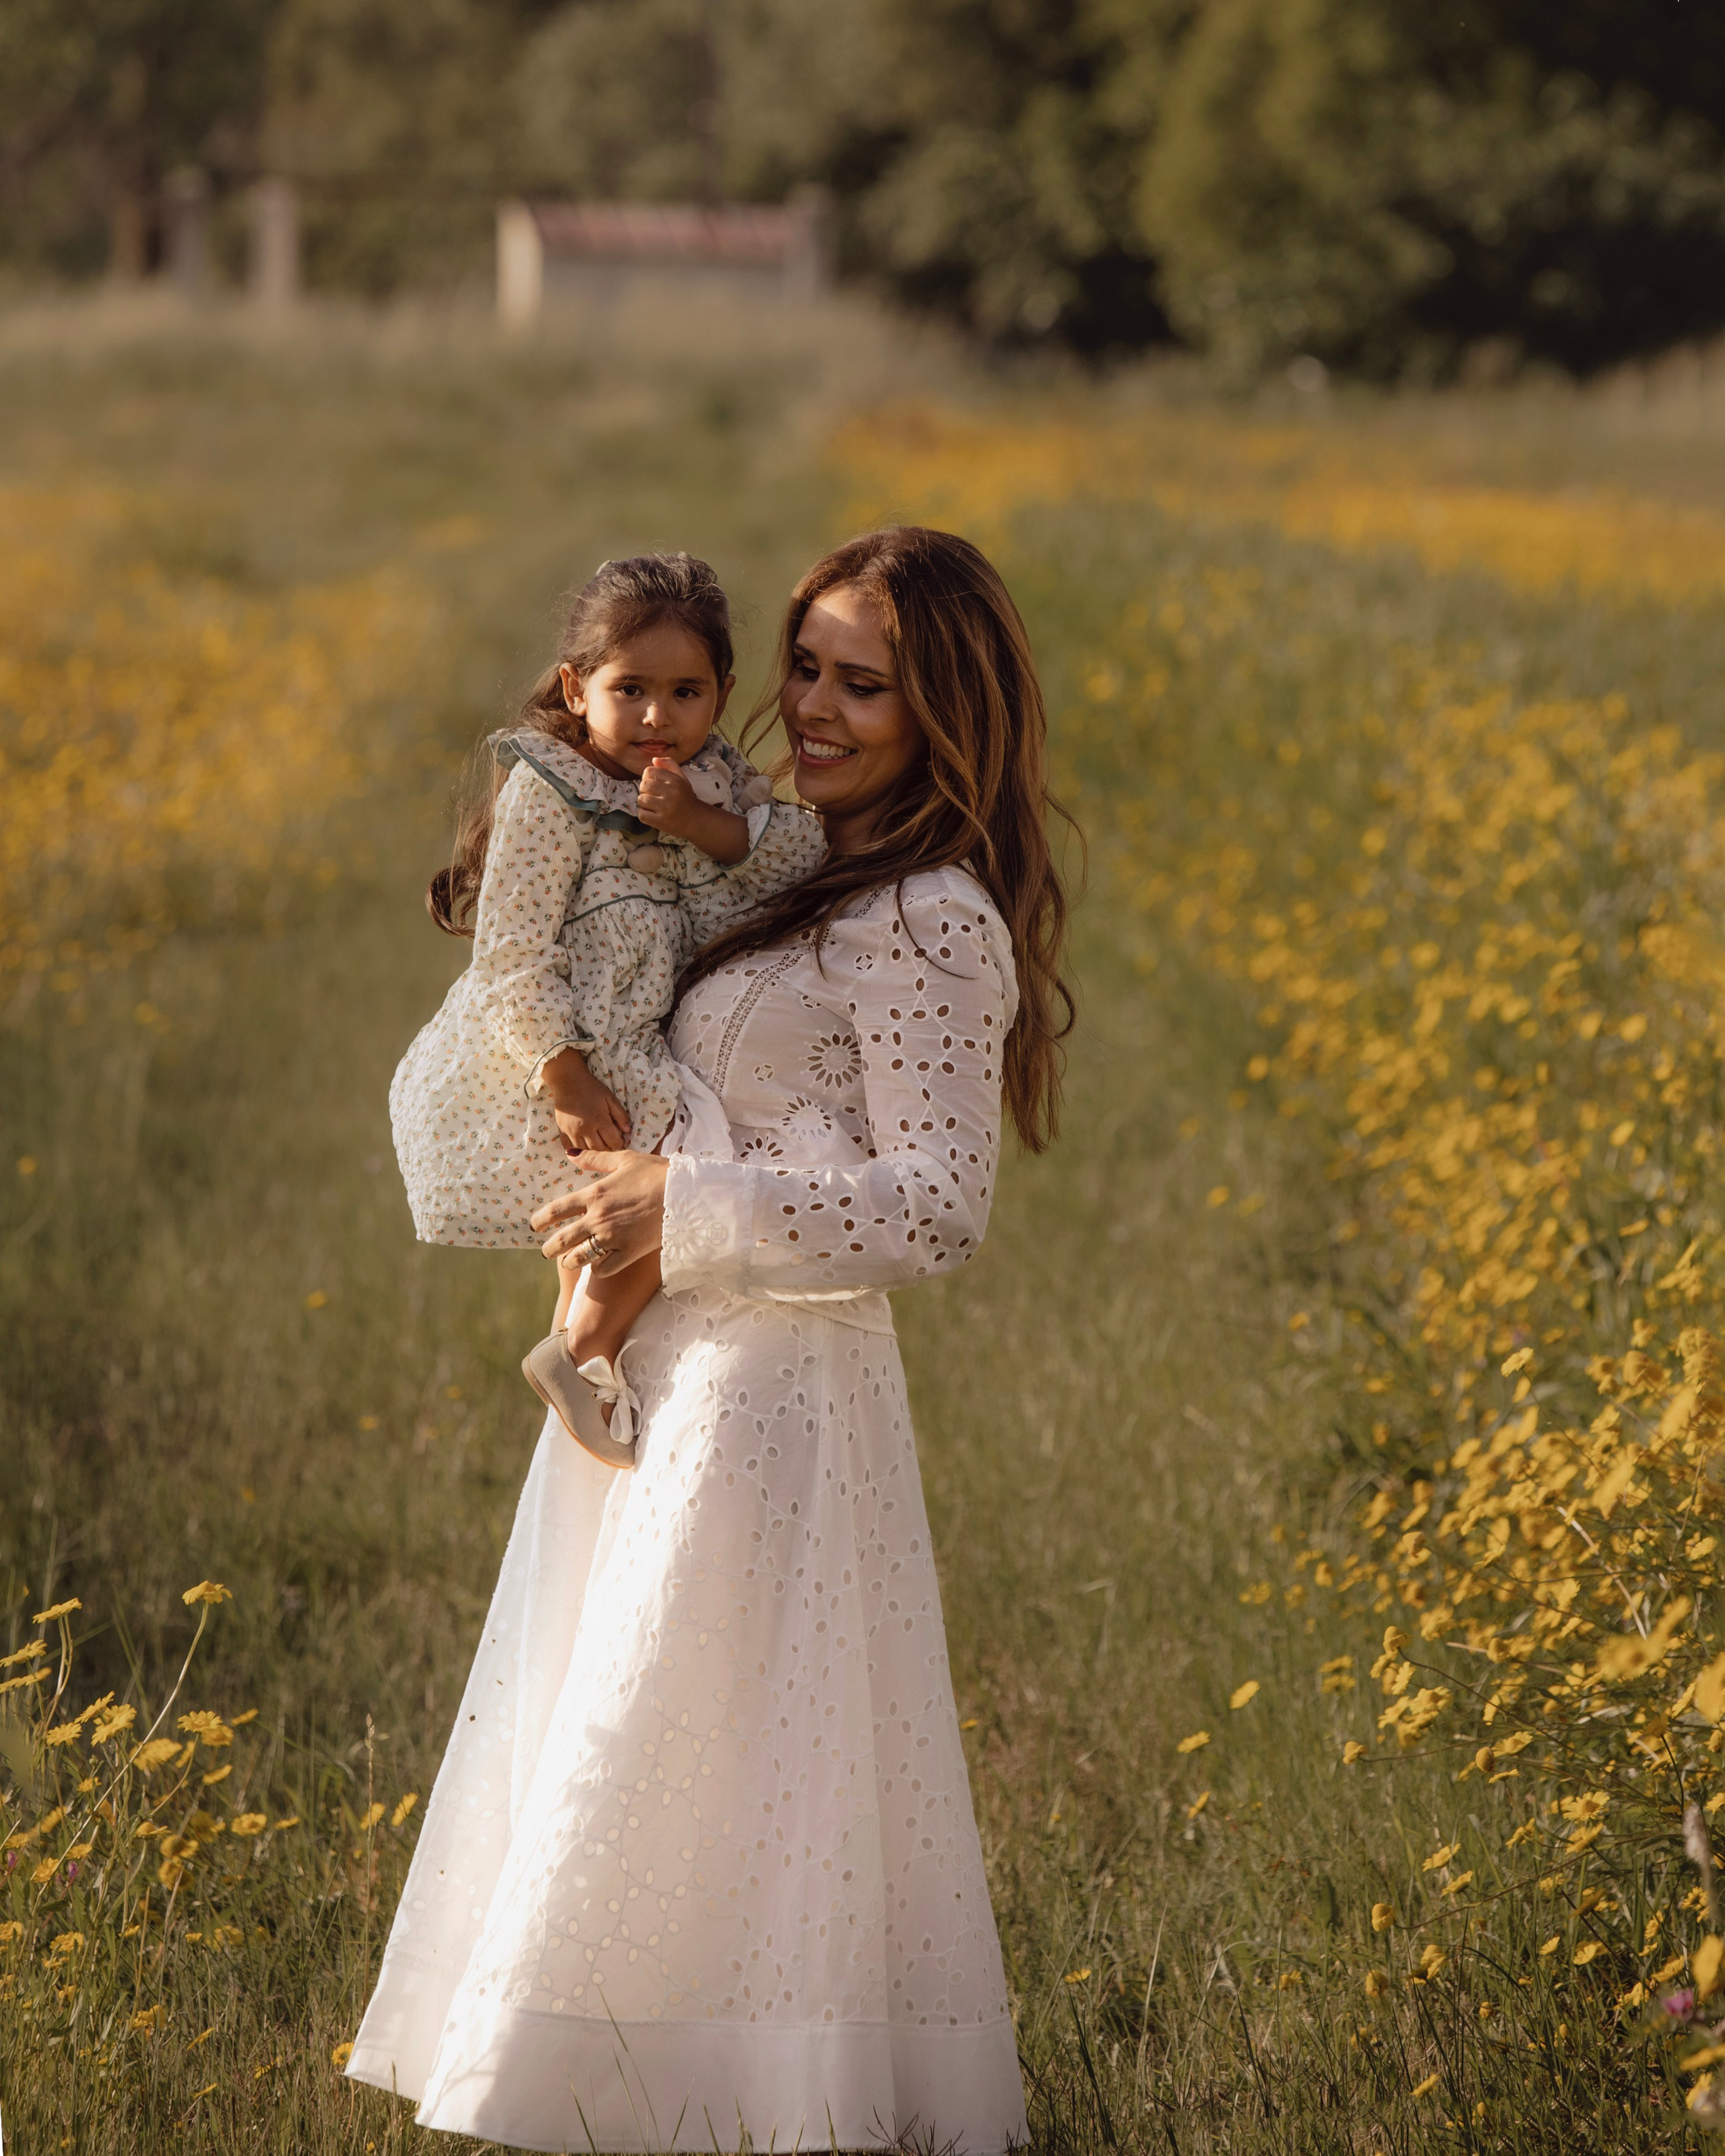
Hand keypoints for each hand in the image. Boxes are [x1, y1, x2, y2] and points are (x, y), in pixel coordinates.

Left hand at [532, 1151, 669, 1276]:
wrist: (684, 1193)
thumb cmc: (656, 1172)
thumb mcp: (624, 1159)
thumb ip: (595, 1159)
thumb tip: (571, 1156)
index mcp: (595, 1194)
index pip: (557, 1209)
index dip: (541, 1219)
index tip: (535, 1225)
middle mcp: (598, 1218)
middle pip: (562, 1239)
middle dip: (549, 1248)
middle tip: (546, 1252)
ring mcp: (612, 1237)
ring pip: (579, 1257)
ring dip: (570, 1261)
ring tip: (568, 1262)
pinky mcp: (629, 1252)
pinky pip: (604, 1268)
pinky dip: (598, 1269)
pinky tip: (598, 1267)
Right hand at [541, 1047, 630, 1150]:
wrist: (567, 1081)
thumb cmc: (591, 1089)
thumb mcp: (609, 1098)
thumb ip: (620, 1115)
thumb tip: (628, 1131)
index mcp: (599, 1119)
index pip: (613, 1142)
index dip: (619, 1142)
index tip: (619, 1139)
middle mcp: (585, 1129)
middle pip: (600, 1150)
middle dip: (608, 1149)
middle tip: (609, 1143)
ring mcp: (572, 1132)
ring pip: (585, 1152)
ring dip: (593, 1152)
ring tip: (598, 1145)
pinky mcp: (562, 1132)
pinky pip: (570, 1149)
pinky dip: (578, 1151)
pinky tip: (584, 1147)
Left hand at [636, 756, 699, 837]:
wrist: (696, 820)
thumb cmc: (686, 798)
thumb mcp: (682, 779)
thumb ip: (670, 765)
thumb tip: (654, 760)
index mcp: (675, 780)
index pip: (649, 771)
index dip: (648, 778)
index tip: (654, 785)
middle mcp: (671, 792)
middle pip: (644, 785)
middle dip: (645, 791)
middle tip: (654, 797)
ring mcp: (666, 807)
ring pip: (641, 800)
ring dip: (645, 804)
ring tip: (655, 807)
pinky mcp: (661, 821)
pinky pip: (642, 815)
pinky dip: (645, 816)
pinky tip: (654, 815)